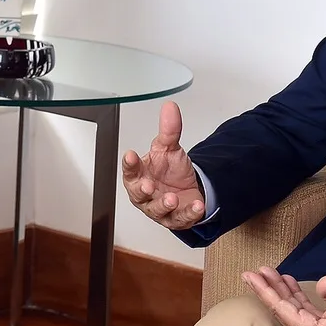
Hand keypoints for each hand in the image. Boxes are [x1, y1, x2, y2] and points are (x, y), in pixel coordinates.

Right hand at [123, 100, 207, 228]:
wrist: (188, 189)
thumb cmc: (170, 171)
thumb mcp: (169, 148)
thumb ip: (169, 130)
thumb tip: (170, 107)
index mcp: (139, 175)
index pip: (130, 169)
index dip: (129, 164)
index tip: (131, 156)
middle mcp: (145, 194)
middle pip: (138, 194)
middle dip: (142, 190)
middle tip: (148, 185)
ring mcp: (159, 208)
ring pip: (157, 210)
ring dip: (164, 205)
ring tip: (172, 198)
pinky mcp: (175, 219)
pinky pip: (181, 218)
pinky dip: (189, 213)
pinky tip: (196, 205)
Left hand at [241, 266, 325, 325]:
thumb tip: (324, 282)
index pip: (280, 308)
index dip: (264, 291)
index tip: (250, 276)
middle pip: (281, 308)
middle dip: (267, 289)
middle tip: (253, 272)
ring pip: (290, 308)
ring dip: (280, 290)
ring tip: (269, 273)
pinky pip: (302, 309)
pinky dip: (294, 295)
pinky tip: (289, 284)